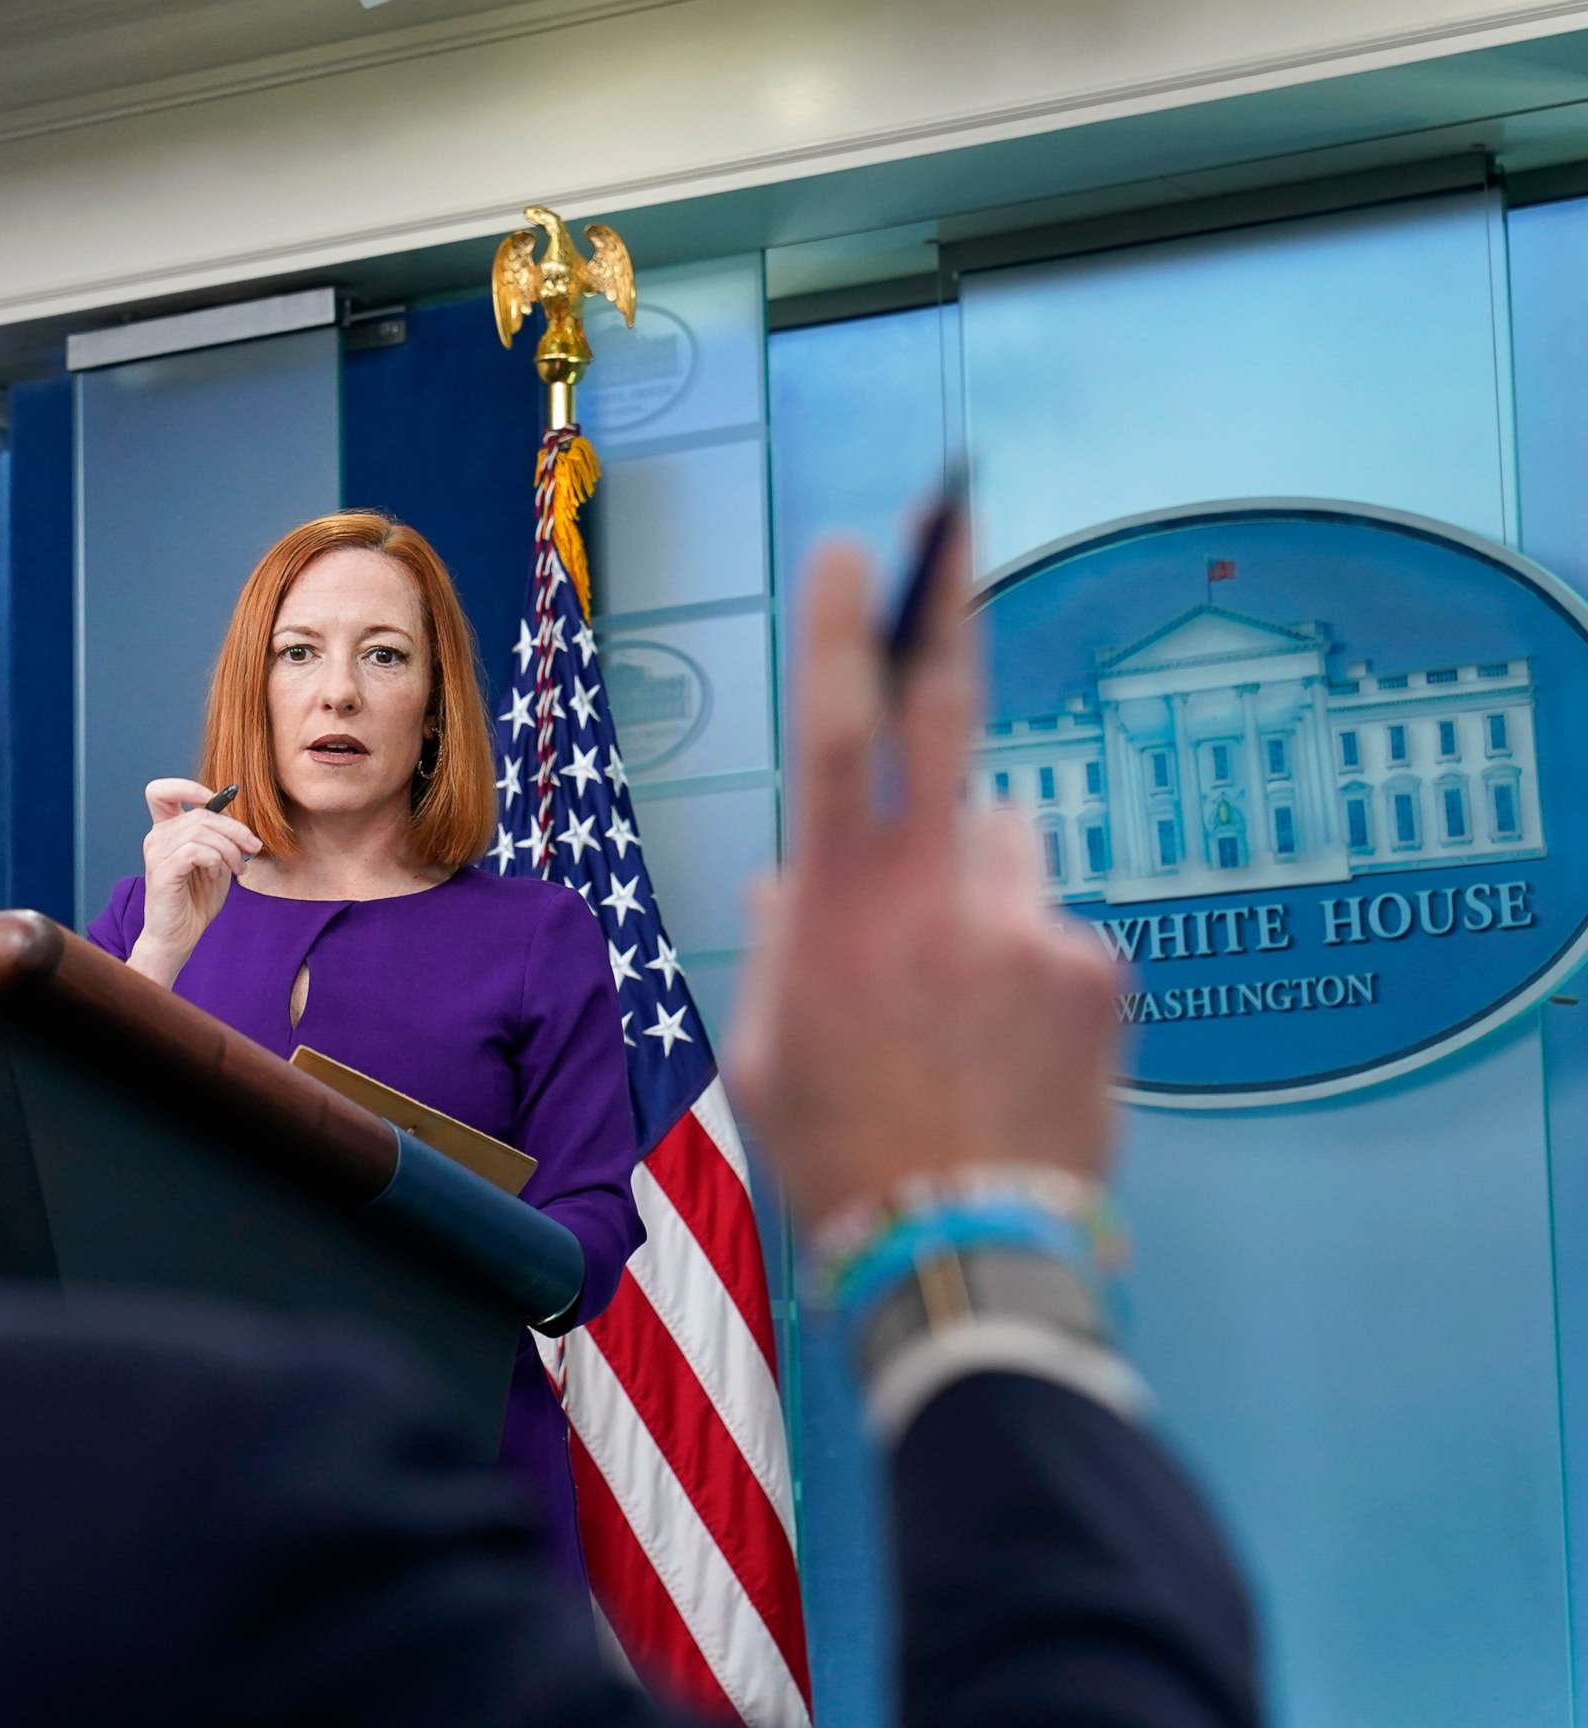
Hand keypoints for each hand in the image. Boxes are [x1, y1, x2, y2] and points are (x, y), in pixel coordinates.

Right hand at [128, 777, 263, 986]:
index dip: (187, 787)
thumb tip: (235, 816)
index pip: (161, 792)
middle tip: (253, 848)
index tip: (213, 799)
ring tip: (238, 868)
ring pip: (202, 830)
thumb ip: (220, 838)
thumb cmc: (195, 902)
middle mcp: (156, 837)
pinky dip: (216, 860)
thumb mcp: (215, 863)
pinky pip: (197, 850)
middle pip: (200, 813)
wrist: (178, 938)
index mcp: (165, 831)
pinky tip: (219, 875)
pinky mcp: (163, 870)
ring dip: (229, 849)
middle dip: (235, 829)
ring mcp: (156, 853)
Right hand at [724, 537, 1122, 1240]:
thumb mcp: (765, 1050)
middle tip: (952, 508)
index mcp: (838, 910)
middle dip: (942, 606)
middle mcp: (937, 893)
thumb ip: (778, 945)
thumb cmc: (839, 1156)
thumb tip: (788, 877)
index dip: (842, 636)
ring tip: (964, 997)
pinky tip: (1012, 1044)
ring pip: (1004, 848)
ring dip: (982, 883)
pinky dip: (1032, 961)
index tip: (852, 551)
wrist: (963, 1255)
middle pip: (948, 716)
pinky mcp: (1097, 968)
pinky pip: (1053, 925)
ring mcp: (1029, 925)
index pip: (834, 738)